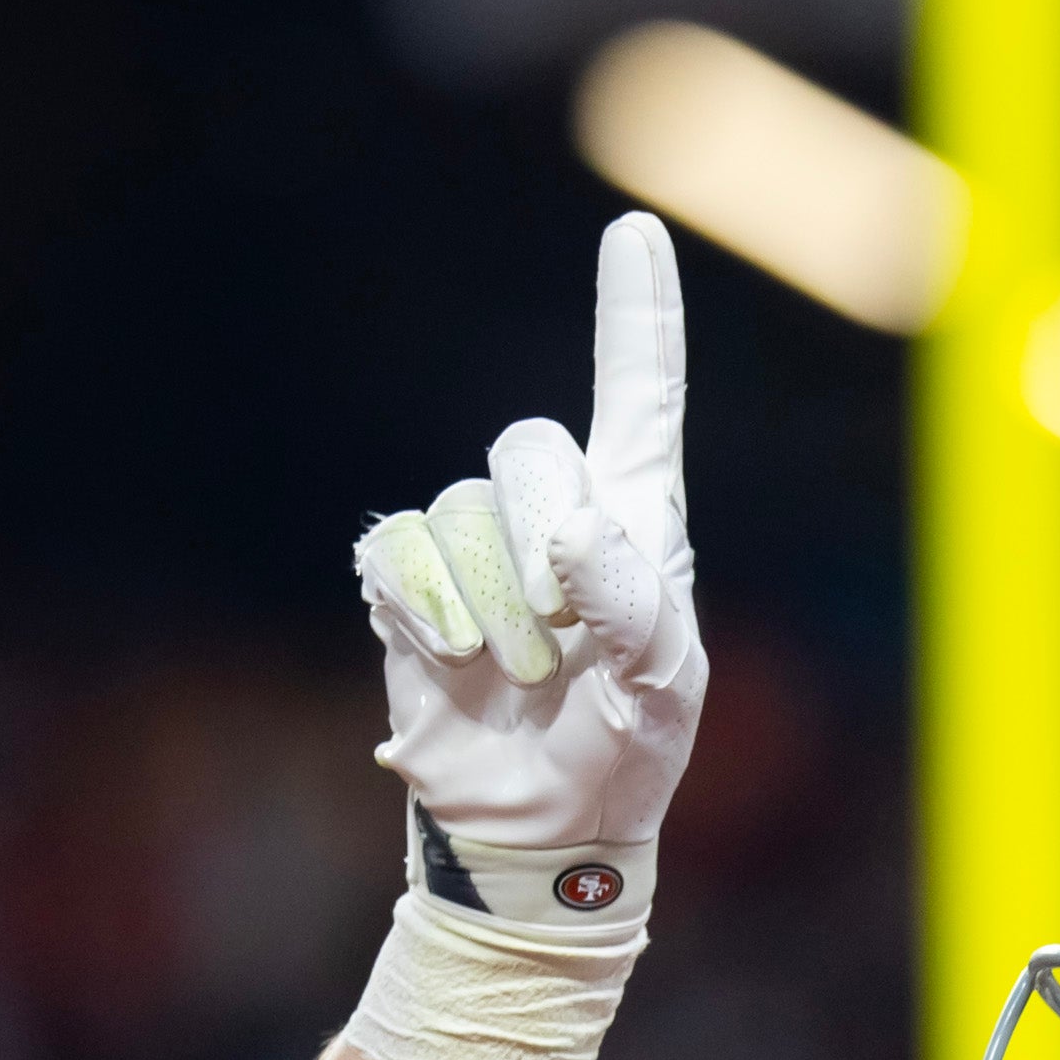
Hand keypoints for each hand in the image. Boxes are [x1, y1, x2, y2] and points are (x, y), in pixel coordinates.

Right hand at [358, 210, 700, 880]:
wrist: (542, 830)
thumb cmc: (624, 754)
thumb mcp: (664, 694)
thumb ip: (636, 610)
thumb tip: (572, 539)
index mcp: (636, 517)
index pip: (641, 392)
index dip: (637, 311)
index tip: (636, 230)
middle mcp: (553, 511)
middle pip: (528, 445)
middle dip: (542, 538)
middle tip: (561, 632)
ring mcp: (475, 545)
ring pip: (460, 513)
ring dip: (493, 612)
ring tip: (520, 679)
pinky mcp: (409, 586)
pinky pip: (395, 553)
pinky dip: (425, 613)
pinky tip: (453, 664)